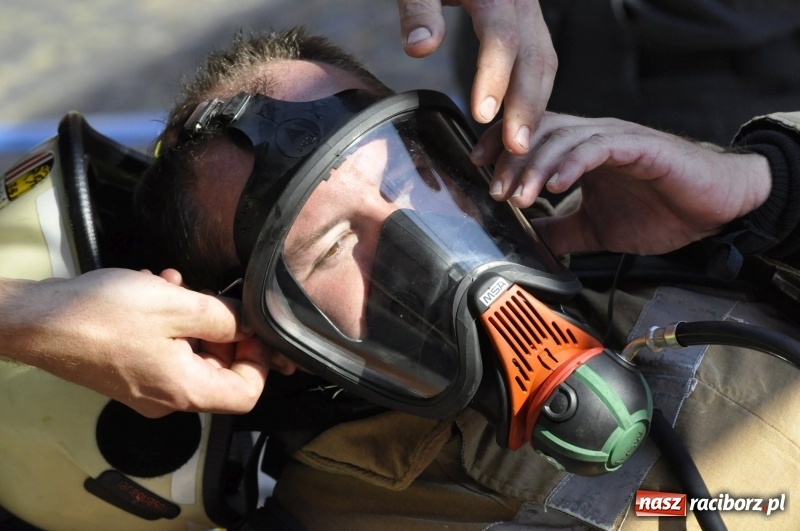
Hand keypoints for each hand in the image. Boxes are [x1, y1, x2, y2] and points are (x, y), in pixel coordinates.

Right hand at [0, 268, 292, 417]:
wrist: (36, 321)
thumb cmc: (103, 315)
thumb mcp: (177, 307)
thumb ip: (225, 318)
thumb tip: (251, 326)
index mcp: (186, 391)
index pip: (248, 393)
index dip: (260, 358)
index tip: (252, 325)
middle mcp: (169, 399)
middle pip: (221, 370)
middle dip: (222, 328)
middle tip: (210, 296)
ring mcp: (147, 387)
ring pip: (192, 352)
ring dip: (192, 315)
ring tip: (173, 284)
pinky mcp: (129, 372)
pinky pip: (165, 348)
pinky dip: (168, 319)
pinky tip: (154, 288)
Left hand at [396, 0, 555, 155]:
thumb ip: (418, 8)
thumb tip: (421, 49)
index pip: (502, 36)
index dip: (495, 77)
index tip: (483, 114)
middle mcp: (520, 0)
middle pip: (536, 55)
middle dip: (528, 105)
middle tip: (515, 149)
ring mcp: (527, 11)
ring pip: (544, 60)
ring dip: (534, 105)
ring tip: (518, 147)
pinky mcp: (524, 23)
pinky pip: (537, 60)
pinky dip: (531, 94)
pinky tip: (517, 122)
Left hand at [473, 114, 771, 256]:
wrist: (714, 209)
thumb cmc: (660, 211)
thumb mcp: (595, 228)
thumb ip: (561, 230)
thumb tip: (528, 238)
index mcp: (580, 152)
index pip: (530, 137)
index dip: (500, 147)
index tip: (476, 169)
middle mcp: (594, 138)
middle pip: (538, 134)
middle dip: (510, 161)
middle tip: (494, 191)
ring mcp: (616, 139)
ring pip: (563, 138)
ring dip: (535, 166)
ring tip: (519, 194)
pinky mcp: (641, 146)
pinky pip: (599, 147)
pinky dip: (573, 163)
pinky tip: (556, 185)